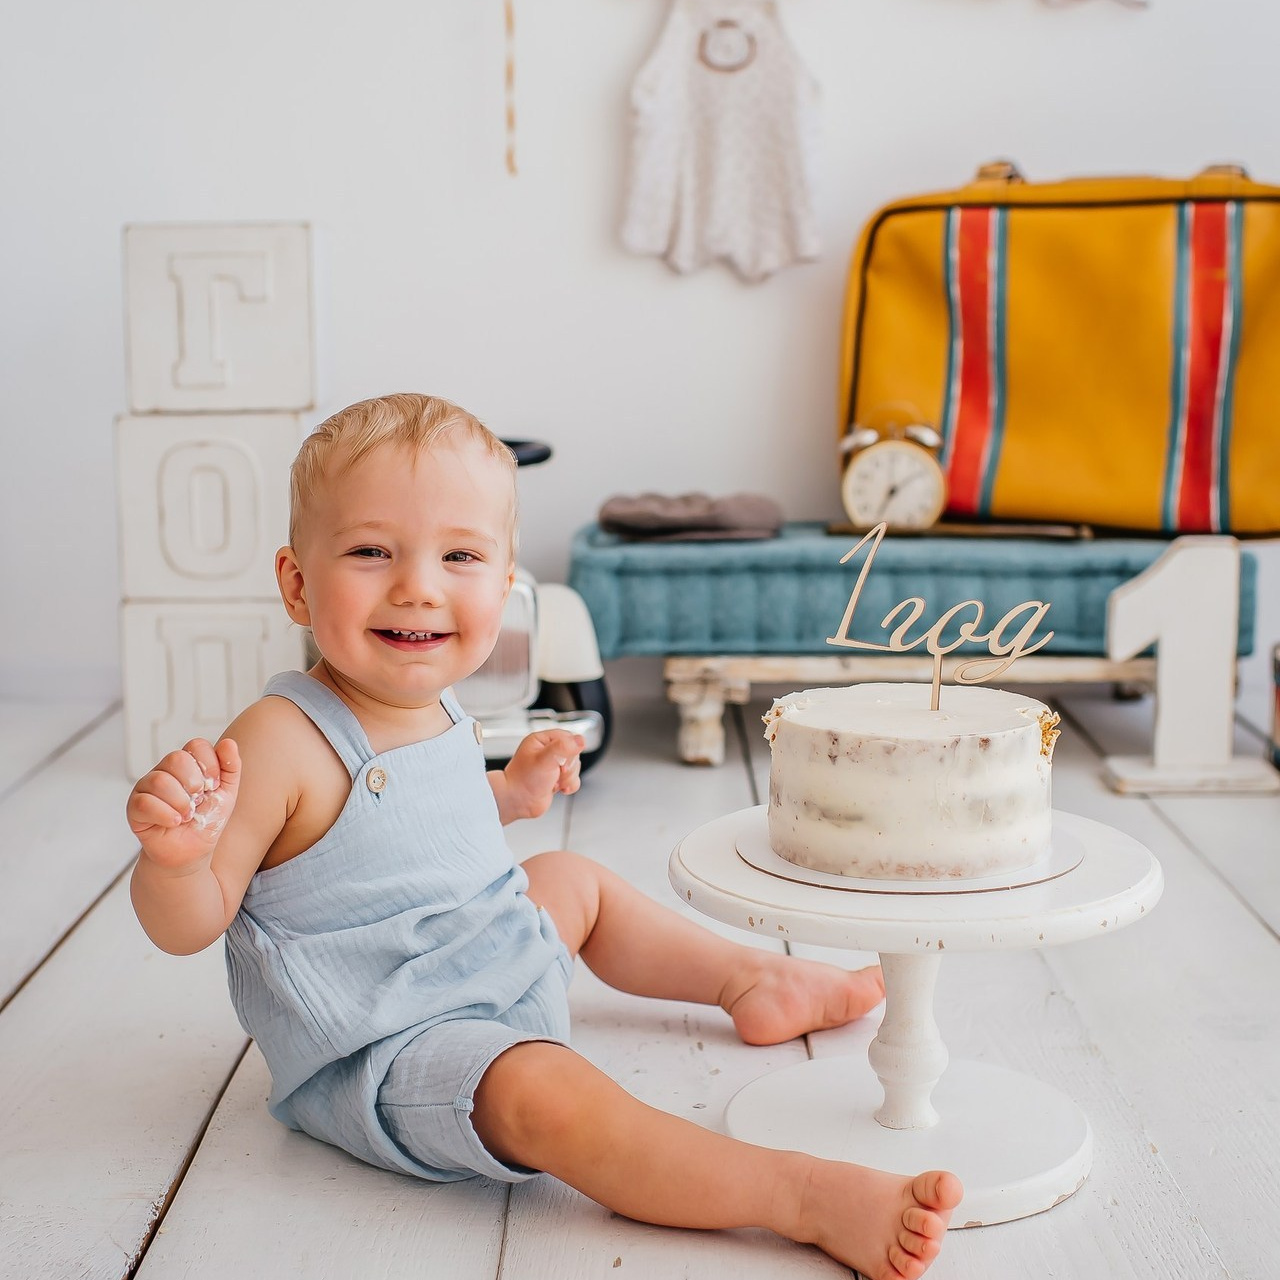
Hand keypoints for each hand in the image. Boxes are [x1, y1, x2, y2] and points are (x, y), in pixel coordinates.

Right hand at [127, 738, 240, 873]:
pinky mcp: (134, 807)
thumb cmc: (206, 820)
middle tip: (198, 801)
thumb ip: (231, 767)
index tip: (214, 785)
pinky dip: (165, 814)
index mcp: (186, 764)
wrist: (192, 851)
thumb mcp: (227, 793)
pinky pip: (145, 802)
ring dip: (181, 802)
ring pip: (160, 780)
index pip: (196, 745)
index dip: (210, 764)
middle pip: (176, 758)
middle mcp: (164, 771)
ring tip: (187, 815)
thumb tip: (229, 743)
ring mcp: (146, 788)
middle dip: (194, 783)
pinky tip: (174, 822)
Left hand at [503, 729, 583, 819]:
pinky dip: (570, 785)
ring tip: (554, 781)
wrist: (517, 802)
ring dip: (569, 777)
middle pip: (574, 754)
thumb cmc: (523, 780)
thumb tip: (580, 740)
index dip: (569, 750)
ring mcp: (553, 766)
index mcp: (542, 741)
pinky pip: (574, 779)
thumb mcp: (544, 759)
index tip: (561, 760)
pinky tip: (559, 788)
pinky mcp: (556, 779)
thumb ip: (563, 747)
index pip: (568, 737)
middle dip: (569, 767)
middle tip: (557, 772)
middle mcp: (548, 752)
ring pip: (575, 767)